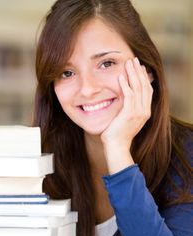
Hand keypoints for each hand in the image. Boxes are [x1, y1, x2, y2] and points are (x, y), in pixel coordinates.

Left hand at [101, 57, 152, 173]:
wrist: (116, 147)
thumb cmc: (116, 134)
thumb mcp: (125, 119)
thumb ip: (127, 109)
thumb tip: (123, 100)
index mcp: (145, 112)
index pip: (147, 90)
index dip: (144, 77)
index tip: (139, 67)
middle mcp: (144, 111)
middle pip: (145, 86)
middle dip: (139, 72)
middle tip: (134, 59)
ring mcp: (138, 112)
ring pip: (138, 88)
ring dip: (133, 74)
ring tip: (128, 63)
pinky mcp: (129, 114)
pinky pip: (129, 96)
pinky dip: (125, 85)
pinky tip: (121, 76)